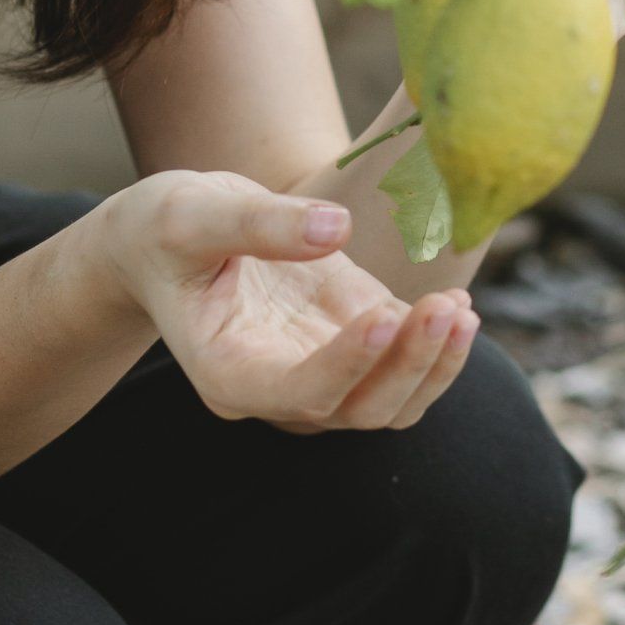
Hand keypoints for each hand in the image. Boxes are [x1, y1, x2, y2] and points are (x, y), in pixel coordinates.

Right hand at [102, 171, 477, 433]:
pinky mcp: (345, 340)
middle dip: (408, 366)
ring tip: (462, 310)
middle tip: (447, 307)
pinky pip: (400, 364)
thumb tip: (335, 230)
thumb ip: (257, 223)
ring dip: (434, 365)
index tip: (384, 314)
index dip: (347, 364)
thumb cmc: (163, 230)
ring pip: (390, 402)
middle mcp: (275, 388)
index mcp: (227, 372)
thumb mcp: (191, 215)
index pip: (299, 392)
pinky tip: (458, 302)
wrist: (166, 237)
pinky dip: (435, 344)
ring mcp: (316, 370)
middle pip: (357, 408)